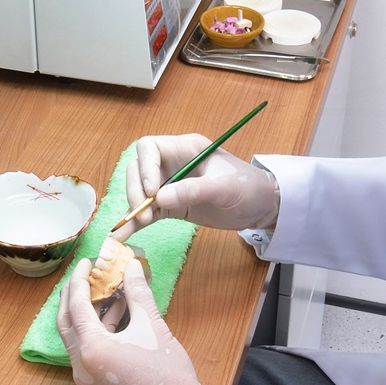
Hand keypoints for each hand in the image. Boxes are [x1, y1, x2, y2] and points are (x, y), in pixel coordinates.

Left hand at [56, 257, 203, 384]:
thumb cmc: (167, 373)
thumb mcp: (152, 327)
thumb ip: (137, 294)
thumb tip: (132, 267)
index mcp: (91, 349)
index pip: (76, 306)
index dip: (80, 280)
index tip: (88, 262)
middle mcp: (81, 363)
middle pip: (67, 321)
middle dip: (75, 294)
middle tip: (87, 273)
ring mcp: (87, 375)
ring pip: (77, 335)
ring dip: (88, 311)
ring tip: (106, 288)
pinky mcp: (96, 381)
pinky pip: (88, 348)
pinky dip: (98, 328)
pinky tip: (117, 311)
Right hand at [120, 134, 279, 236]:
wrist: (262, 207)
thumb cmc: (248, 188)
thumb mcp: (224, 188)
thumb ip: (193, 190)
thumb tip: (159, 199)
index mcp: (185, 149)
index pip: (150, 148)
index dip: (145, 167)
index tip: (151, 191)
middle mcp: (172, 164)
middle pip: (138, 169)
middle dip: (136, 190)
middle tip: (143, 214)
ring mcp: (170, 186)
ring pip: (139, 191)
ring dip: (134, 207)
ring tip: (135, 227)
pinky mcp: (171, 206)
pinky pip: (148, 211)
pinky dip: (135, 223)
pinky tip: (124, 236)